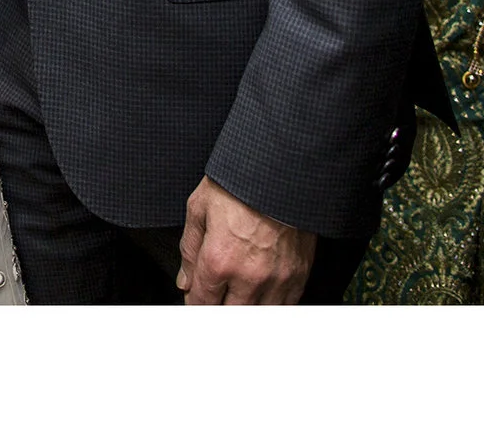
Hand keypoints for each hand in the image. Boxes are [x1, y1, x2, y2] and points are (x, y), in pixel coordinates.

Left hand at [176, 178, 315, 304]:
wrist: (281, 168)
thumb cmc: (241, 182)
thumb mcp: (200, 207)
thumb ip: (190, 248)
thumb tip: (185, 279)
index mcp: (219, 259)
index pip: (201, 302)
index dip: (195, 303)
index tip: (195, 299)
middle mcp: (249, 276)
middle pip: (229, 315)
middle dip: (218, 309)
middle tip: (216, 296)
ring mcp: (277, 278)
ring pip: (258, 315)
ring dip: (245, 309)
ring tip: (238, 298)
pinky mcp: (299, 273)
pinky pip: (286, 306)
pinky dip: (272, 305)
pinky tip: (263, 297)